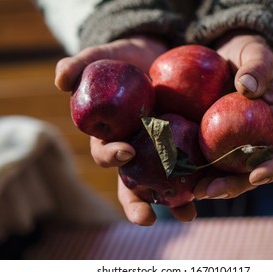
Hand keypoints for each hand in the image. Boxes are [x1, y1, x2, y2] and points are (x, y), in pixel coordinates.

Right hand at [55, 36, 196, 224]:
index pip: (106, 153)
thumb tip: (59, 80)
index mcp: (113, 136)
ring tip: (188, 214)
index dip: (111, 156)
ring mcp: (162, 153)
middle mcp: (137, 151)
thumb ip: (82, 63)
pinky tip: (213, 187)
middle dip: (137, 202)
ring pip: (165, 184)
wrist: (161, 54)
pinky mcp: (187, 147)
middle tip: (147, 217)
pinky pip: (193, 168)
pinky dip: (202, 180)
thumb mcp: (105, 56)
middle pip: (133, 183)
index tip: (126, 152)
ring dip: (175, 203)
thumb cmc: (127, 59)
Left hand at [194, 33, 272, 199]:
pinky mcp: (210, 140)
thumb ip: (257, 68)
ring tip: (191, 192)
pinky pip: (204, 158)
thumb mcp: (257, 55)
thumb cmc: (248, 57)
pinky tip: (176, 173)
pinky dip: (193, 170)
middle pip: (249, 173)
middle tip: (211, 190)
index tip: (257, 175)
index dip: (272, 167)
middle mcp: (254, 141)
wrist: (227, 58)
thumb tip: (247, 87)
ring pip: (225, 173)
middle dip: (232, 186)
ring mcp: (231, 143)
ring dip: (210, 186)